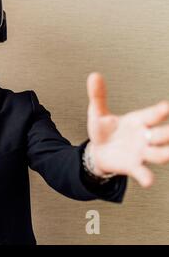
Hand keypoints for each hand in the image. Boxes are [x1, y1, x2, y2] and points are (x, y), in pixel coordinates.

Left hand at [86, 72, 168, 187]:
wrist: (98, 151)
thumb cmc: (104, 130)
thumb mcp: (97, 113)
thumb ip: (97, 96)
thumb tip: (93, 75)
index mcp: (138, 120)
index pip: (152, 115)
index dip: (160, 111)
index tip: (166, 107)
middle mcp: (145, 136)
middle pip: (162, 135)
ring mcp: (141, 153)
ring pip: (159, 154)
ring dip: (165, 154)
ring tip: (166, 153)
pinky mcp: (133, 166)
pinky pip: (142, 173)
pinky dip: (146, 177)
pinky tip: (147, 181)